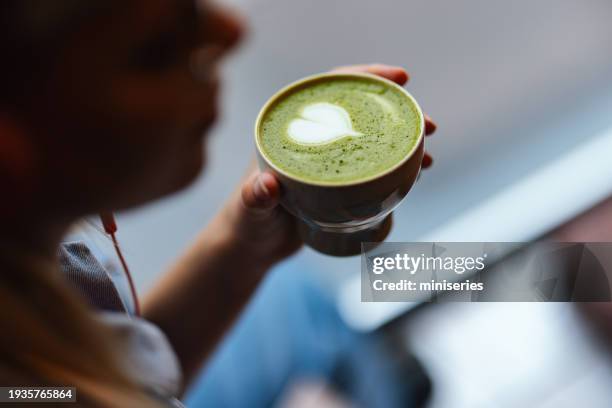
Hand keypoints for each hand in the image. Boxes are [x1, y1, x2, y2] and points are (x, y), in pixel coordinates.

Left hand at [228, 64, 436, 266]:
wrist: (250, 249)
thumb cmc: (244, 224)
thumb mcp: (248, 211)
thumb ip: (254, 199)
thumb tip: (266, 187)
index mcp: (289, 130)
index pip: (331, 90)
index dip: (366, 77)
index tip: (400, 78)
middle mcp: (312, 140)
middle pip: (359, 113)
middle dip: (397, 113)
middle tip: (428, 126)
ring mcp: (327, 162)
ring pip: (370, 140)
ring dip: (401, 142)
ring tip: (428, 156)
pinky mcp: (337, 186)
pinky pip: (370, 168)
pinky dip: (394, 168)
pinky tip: (415, 175)